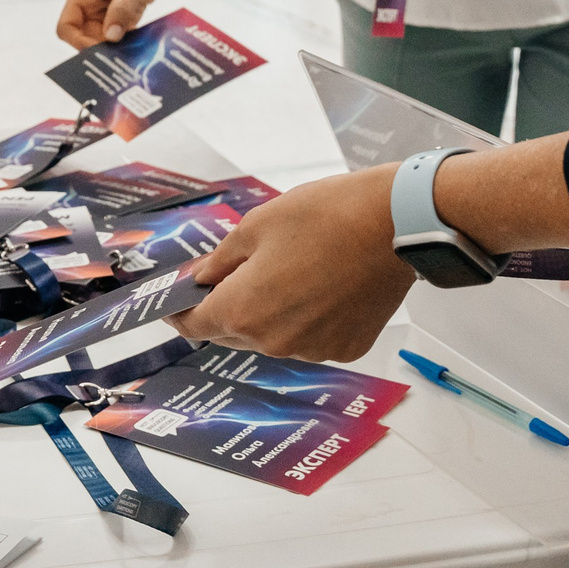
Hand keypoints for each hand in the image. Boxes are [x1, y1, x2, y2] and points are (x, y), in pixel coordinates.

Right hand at [57, 0, 171, 45]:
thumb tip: (111, 37)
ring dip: (115, 50)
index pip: (66, 27)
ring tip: (133, 56)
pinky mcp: (119, 19)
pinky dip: (127, 45)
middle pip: (83, 39)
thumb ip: (121, 10)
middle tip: (120, 60)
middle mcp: (89, 7)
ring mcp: (104, 14)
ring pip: (101, 42)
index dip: (78, 43)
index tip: (100, 53)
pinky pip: (118, 38)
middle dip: (100, 51)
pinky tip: (140, 49)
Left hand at [167, 165, 416, 361]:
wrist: (395, 226)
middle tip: (226, 277)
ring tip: (282, 273)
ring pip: (272, 338)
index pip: (195, 325)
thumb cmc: (323, 217)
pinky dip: (303, 320)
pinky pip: (309, 340)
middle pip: (231, 334)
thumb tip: (199, 278)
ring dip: (265, 314)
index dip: (179, 312)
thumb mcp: (256, 227)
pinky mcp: (346, 349)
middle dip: (222, 309)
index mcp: (244, 311)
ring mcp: (313, 350)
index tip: (173, 301)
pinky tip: (316, 286)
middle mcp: (275, 342)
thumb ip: (221, 261)